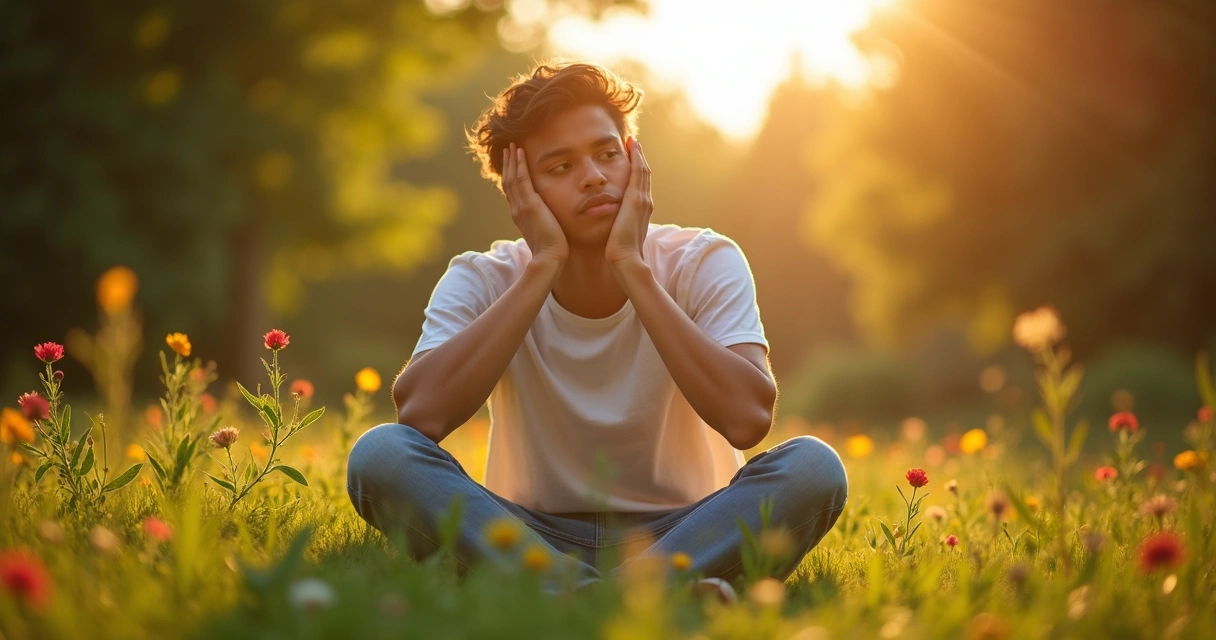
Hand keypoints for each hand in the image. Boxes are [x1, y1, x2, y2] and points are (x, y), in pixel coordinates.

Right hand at [503, 143, 568, 263]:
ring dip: (512, 160)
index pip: (511, 191)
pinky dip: (519, 165)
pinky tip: (520, 152)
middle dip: (507, 164)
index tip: (510, 164)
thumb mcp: (543, 232)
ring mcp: (521, 206)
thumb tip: (545, 216)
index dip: (509, 176)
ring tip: (511, 145)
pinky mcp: (530, 204)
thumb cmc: (551, 249)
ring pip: (512, 177)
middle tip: (507, 149)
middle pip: (508, 181)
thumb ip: (541, 221)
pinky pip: (522, 179)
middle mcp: (516, 209)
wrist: (549, 257)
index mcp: (519, 215)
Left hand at [605, 137, 651, 268]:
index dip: (637, 171)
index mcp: (640, 211)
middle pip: (643, 175)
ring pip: (642, 171)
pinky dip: (636, 158)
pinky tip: (631, 146)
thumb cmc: (618, 253)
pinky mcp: (636, 200)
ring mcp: (643, 200)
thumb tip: (608, 225)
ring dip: (638, 155)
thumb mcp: (618, 235)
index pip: (639, 186)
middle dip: (639, 159)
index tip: (631, 158)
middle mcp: (645, 203)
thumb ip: (616, 226)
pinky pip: (638, 172)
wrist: (625, 261)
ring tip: (633, 142)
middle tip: (634, 143)